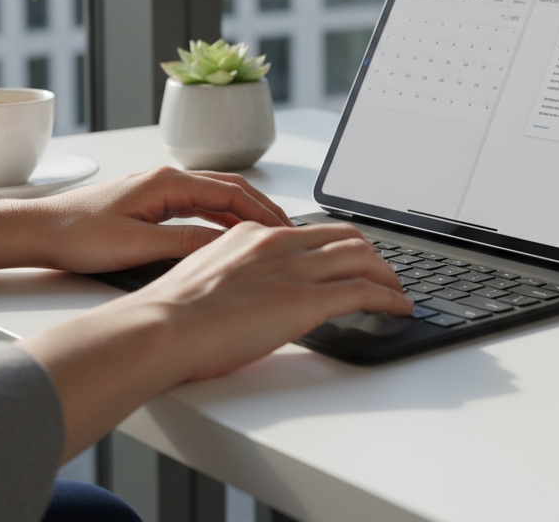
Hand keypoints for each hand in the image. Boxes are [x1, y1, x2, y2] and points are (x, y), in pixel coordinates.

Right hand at [21, 221, 411, 459]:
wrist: (160, 328)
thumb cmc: (171, 315)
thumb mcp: (207, 278)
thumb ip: (236, 275)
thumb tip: (250, 292)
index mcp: (253, 235)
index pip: (312, 230)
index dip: (340, 243)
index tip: (351, 256)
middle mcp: (278, 242)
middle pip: (345, 236)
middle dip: (372, 254)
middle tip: (383, 272)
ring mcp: (294, 269)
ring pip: (362, 257)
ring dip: (387, 274)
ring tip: (398, 290)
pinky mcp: (306, 299)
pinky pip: (364, 291)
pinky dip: (389, 296)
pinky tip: (399, 307)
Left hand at [32, 166, 293, 273]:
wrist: (37, 230)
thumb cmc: (76, 234)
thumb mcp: (135, 246)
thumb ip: (182, 244)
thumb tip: (224, 248)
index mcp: (167, 182)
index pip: (229, 192)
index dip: (261, 210)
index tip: (284, 228)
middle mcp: (167, 179)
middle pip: (229, 188)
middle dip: (261, 208)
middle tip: (287, 230)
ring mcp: (160, 189)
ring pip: (215, 195)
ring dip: (243, 212)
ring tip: (267, 235)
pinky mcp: (152, 202)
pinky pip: (198, 205)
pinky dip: (221, 217)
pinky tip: (229, 235)